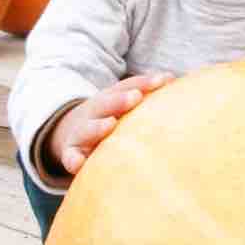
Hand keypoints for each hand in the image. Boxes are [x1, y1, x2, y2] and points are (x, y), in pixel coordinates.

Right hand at [49, 72, 173, 174]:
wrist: (69, 134)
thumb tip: (176, 81)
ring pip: (87, 129)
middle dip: (120, 100)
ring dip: (98, 126)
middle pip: (106, 104)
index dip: (144, 83)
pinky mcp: (71, 154)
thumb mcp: (122, 107)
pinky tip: (79, 163)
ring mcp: (80, 133)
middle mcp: (94, 113)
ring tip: (109, 124)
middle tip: (136, 97)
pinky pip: (70, 157)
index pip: (126, 87)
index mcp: (109, 99)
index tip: (163, 80)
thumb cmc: (108, 120)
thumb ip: (145, 96)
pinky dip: (73, 159)